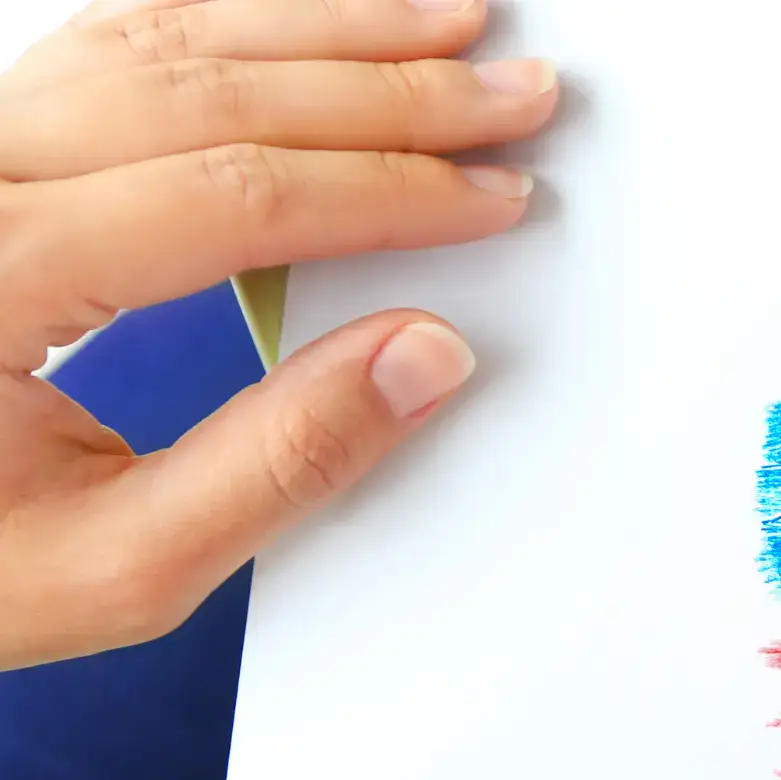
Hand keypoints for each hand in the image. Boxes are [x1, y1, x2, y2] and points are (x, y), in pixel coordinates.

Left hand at [0, 0, 555, 668]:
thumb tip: (422, 357)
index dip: (392, 190)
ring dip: (321, 26)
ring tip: (445, 21)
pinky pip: (109, 44)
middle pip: (209, 91)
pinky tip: (309, 24)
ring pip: (159, 38)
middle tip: (513, 90)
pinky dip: (228, 22)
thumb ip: (278, 466)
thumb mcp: (113, 567)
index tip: (498, 196)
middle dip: (389, 87)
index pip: (238, 195)